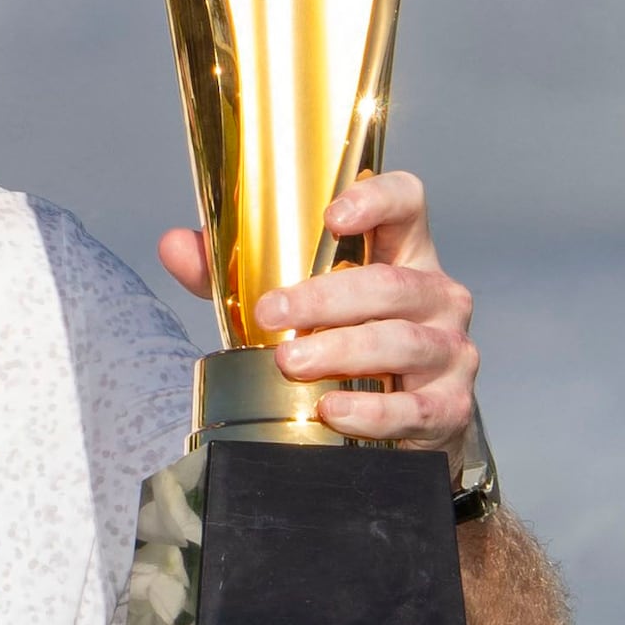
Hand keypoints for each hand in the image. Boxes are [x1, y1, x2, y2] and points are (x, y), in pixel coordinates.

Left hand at [158, 169, 479, 450]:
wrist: (403, 425)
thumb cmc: (345, 343)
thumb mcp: (293, 301)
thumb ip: (232, 272)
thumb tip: (174, 245)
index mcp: (401, 253)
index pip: (407, 202)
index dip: (376, 199)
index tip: (331, 217)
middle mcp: (436, 296)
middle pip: (392, 282)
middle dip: (325, 298)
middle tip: (270, 314)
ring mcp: (451, 351)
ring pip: (403, 341)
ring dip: (342, 351)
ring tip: (289, 363)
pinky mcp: (450, 407)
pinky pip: (416, 408)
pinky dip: (371, 411)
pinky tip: (332, 411)